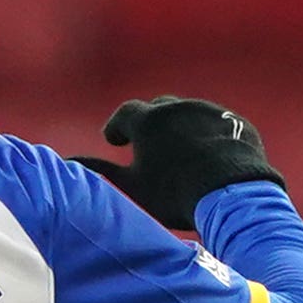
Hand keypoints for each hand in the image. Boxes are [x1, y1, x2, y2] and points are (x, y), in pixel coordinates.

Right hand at [84, 97, 281, 230]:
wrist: (232, 194)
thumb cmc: (174, 194)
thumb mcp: (132, 188)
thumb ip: (101, 172)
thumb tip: (66, 163)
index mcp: (148, 121)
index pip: (126, 113)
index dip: (118, 126)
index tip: (115, 141)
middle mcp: (178, 107)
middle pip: (158, 109)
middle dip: (151, 125)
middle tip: (149, 147)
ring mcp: (210, 111)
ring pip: (189, 115)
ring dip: (181, 128)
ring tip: (181, 155)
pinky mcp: (236, 122)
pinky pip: (215, 125)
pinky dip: (208, 136)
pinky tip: (209, 158)